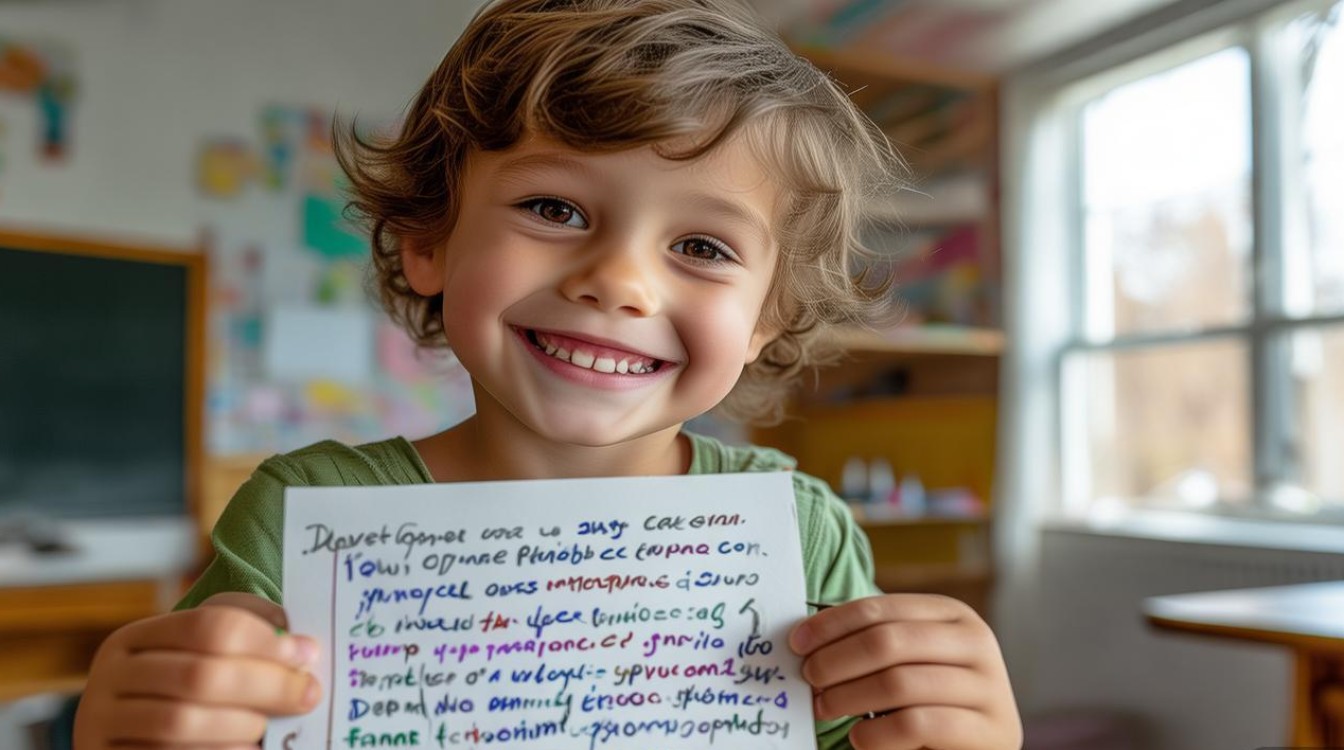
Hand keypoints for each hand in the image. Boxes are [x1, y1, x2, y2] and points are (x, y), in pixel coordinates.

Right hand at [74, 592, 321, 749]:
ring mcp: (100, 725)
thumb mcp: (198, 659)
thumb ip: (242, 641)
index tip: (307, 653)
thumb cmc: (176, 698)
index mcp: (136, 638)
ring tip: (266, 728)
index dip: (264, 640)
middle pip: (199, 674)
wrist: (124, 747)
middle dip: (266, 685)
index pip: (208, 625)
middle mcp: (111, 678)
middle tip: (308, 694)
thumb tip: (300, 647)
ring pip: (179, 723)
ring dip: (239, 725)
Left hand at [790, 594, 1021, 749]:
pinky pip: (917, 725)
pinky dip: (877, 733)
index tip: (797, 643)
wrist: (976, 745)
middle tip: (809, 679)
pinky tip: (859, 738)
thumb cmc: (931, 700)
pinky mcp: (990, 730)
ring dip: (849, 697)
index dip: (832, 624)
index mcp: (952, 614)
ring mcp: (988, 687)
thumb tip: (805, 637)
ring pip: (899, 683)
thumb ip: (871, 643)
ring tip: (825, 708)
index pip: (881, 609)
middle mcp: (976, 643)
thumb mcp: (906, 661)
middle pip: (888, 642)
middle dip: (837, 660)